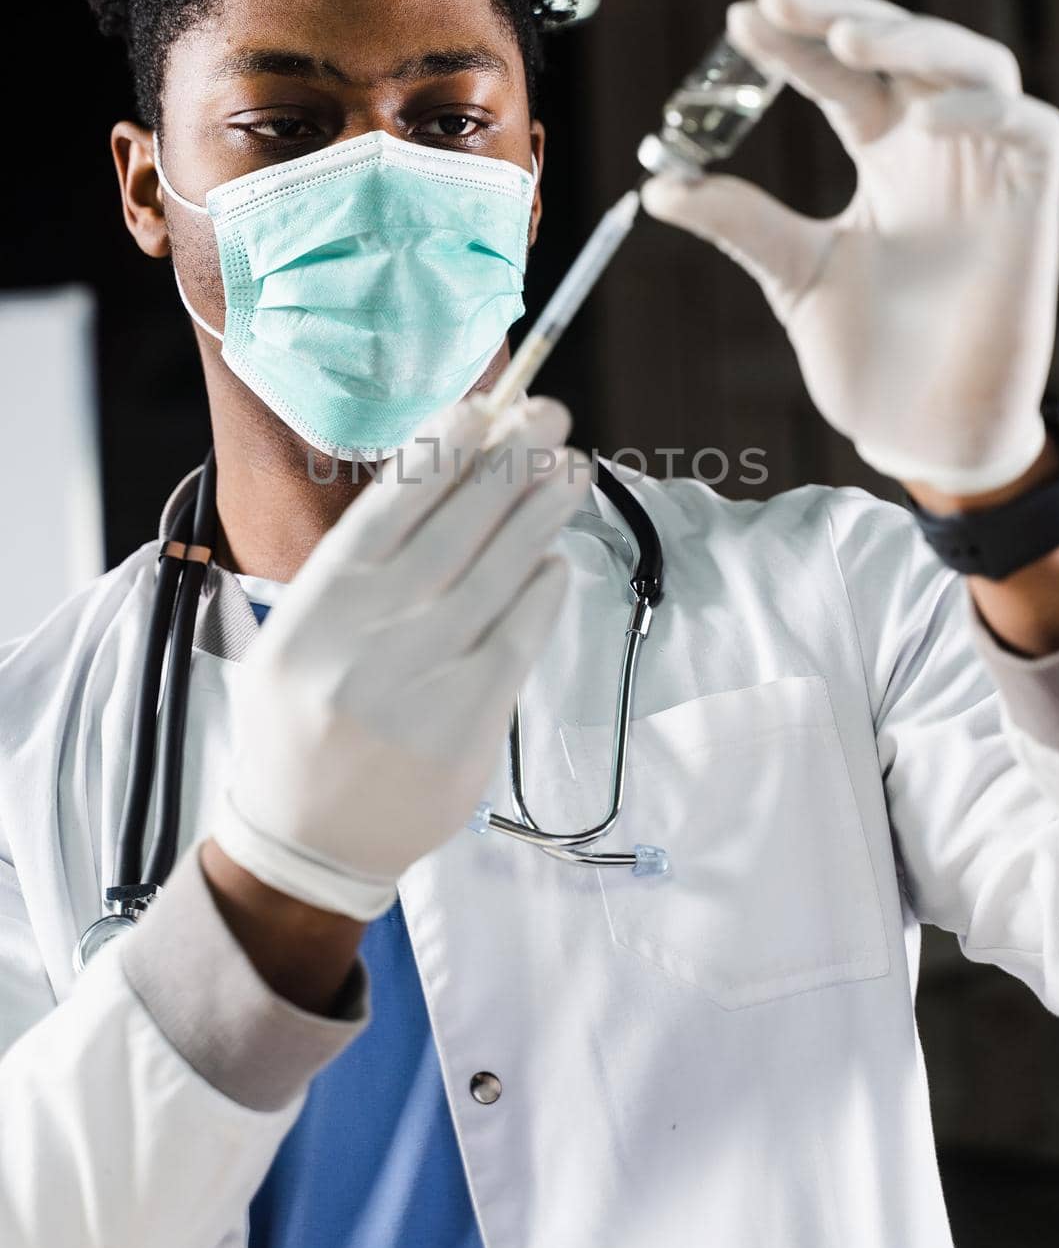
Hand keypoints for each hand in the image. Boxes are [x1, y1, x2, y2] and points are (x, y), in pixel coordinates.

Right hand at [212, 395, 585, 921]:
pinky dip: (540, 594)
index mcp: (314, 611)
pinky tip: (555, 558)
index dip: (440, 451)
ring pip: (494, 578)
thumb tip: (454, 486)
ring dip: (537, 514)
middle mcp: (362, 642)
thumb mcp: (299, 636)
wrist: (304, 842)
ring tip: (571, 470)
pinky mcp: (464, 729)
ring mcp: (416, 687)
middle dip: (507, 463)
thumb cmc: (305, 721)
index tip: (483, 405)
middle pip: (452, 531)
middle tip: (549, 415)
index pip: (388, 509)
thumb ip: (363, 572)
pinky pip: (516, 642)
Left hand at [640, 0, 1058, 494]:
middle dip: (841, 14)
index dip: (796, 45)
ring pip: (971, 64)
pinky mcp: (1036, 200)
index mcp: (883, 156)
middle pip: (902, 48)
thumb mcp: (794, 274)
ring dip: (909, 41)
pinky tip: (922, 115)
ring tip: (843, 35)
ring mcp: (989, 168)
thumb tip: (659, 184)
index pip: (841, 76)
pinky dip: (981, 110)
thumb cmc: (868, 357)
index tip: (739, 19)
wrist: (921, 434)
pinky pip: (1031, 128)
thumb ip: (740, 222)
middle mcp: (936, 148)